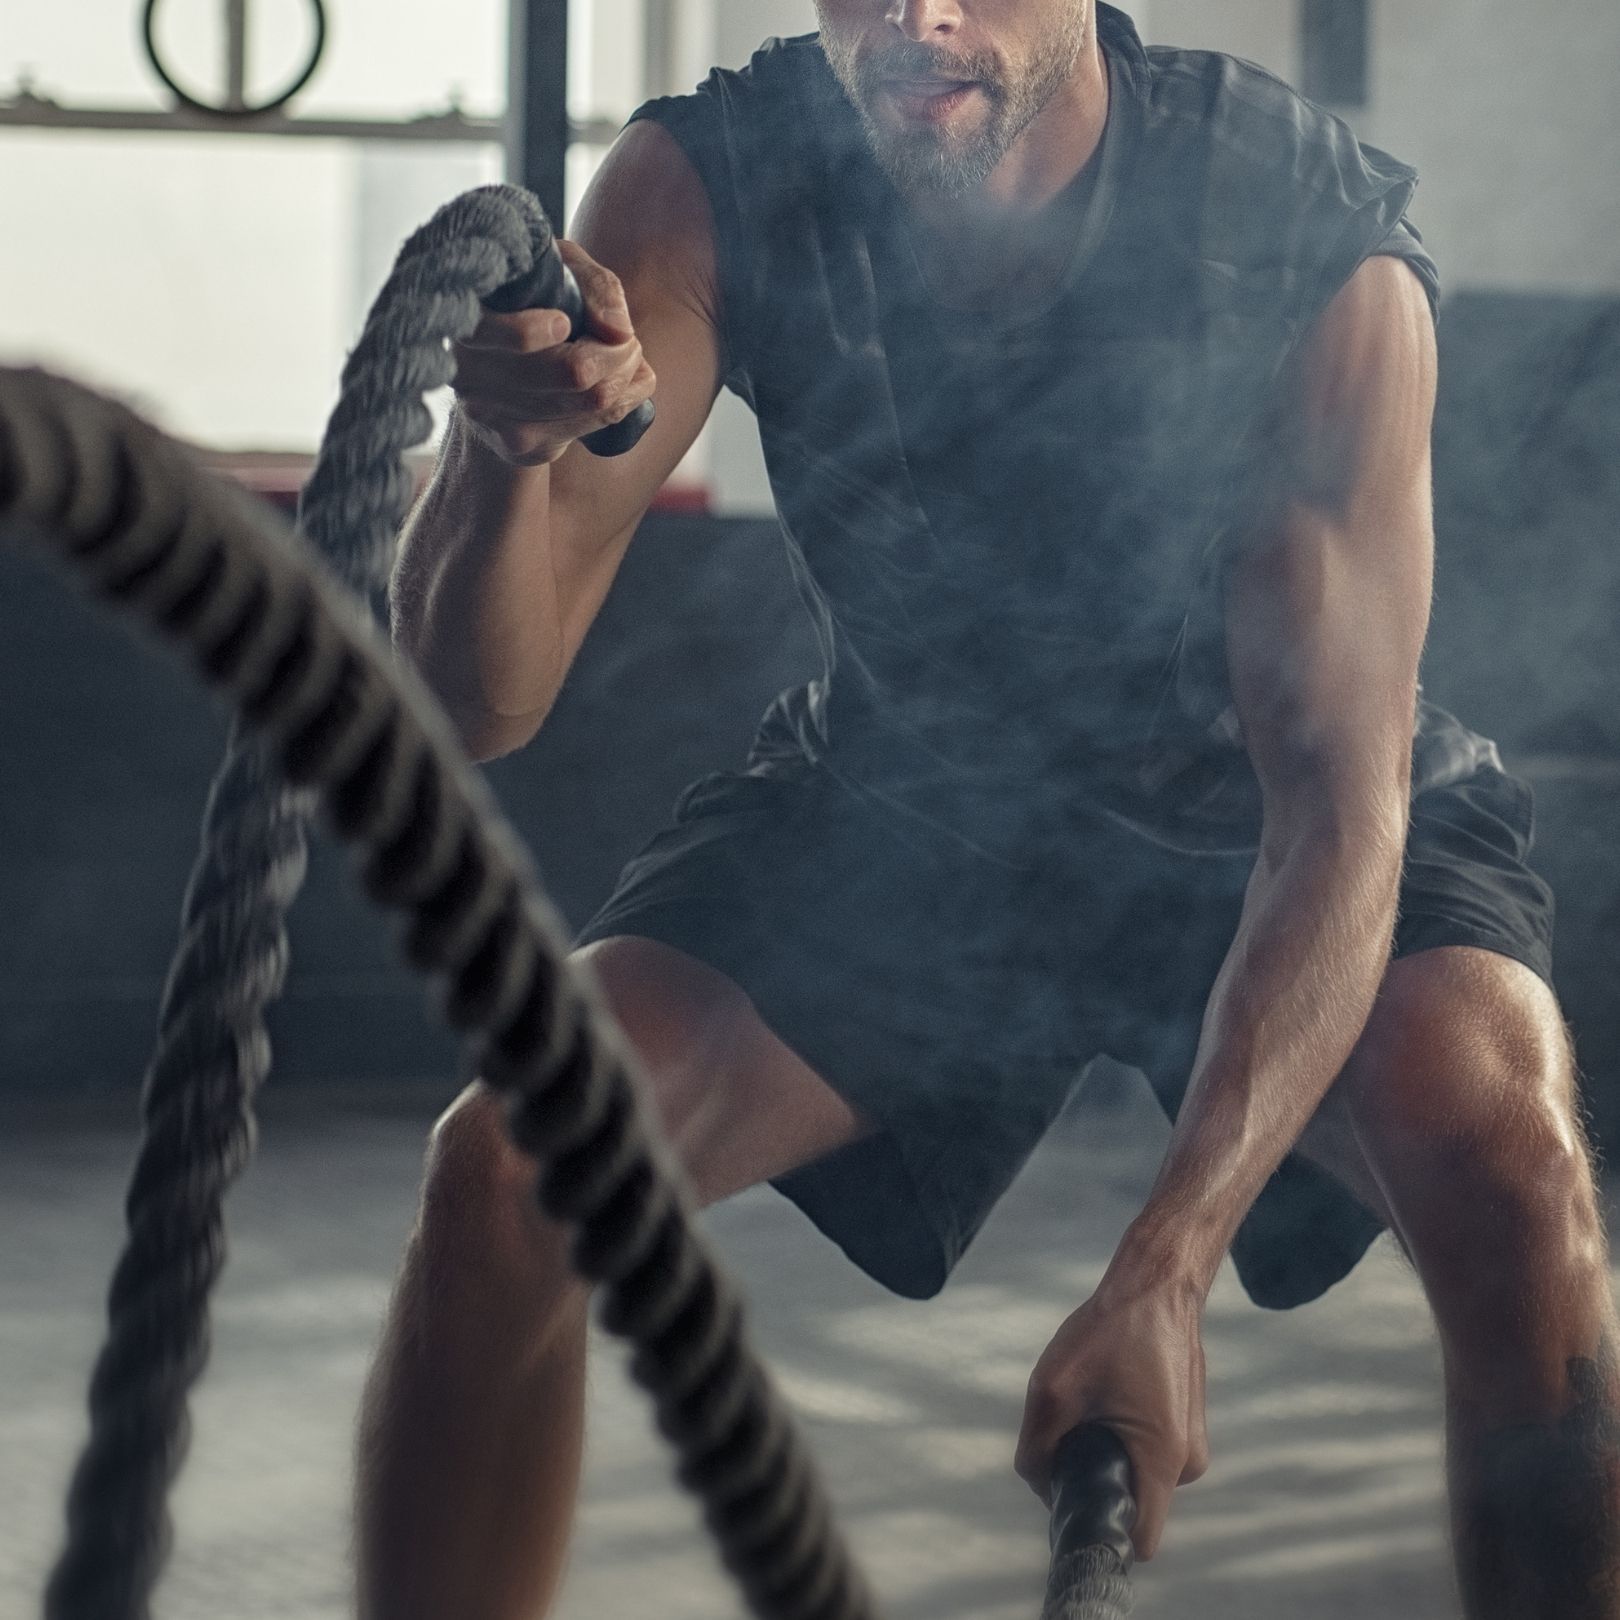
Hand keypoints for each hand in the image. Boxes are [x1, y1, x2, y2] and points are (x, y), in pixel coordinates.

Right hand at [451, 240, 656, 466]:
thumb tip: (619, 332)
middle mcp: (471, 373)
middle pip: (575, 373)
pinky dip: (624, 400)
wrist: (497, 373)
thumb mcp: (560, 273)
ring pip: (594, 400)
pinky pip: (596, 423)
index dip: (549, 329)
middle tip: (627, 341)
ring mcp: (493, 416)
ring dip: (627, 376)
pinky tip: (620, 384)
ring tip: (625, 358)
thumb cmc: (535, 305)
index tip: (565, 321)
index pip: (516, 338)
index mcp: (469, 322)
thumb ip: (594, 287)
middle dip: (619, 353)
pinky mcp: (518, 444)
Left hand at [1014, 1269, 1209, 1559]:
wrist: (1156, 1285)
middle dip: (1093, 1478)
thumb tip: (1039, 1484)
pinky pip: (1145, 1451)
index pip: (1138, 1540)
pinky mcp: (1185, 1426)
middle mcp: (1187, 1463)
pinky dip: (1121, 1434)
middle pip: (1129, 1503)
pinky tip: (1110, 1393)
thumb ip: (1037, 1451)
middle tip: (1073, 1425)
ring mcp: (1191, 1444)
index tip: (1071, 1504)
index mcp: (1162, 1460)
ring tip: (1092, 1399)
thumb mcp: (1053, 1389)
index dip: (1099, 1531)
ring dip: (1105, 1450)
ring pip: (1134, 1473)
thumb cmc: (1110, 1331)